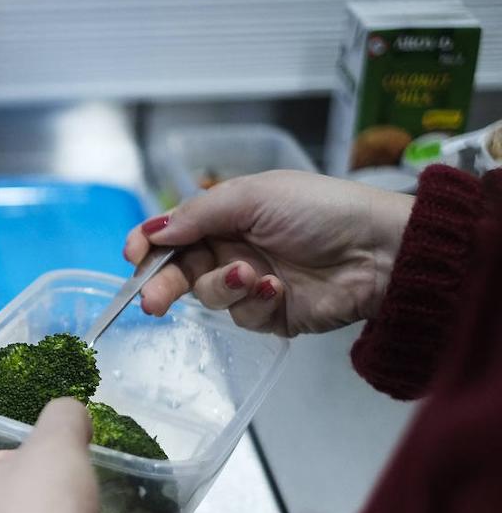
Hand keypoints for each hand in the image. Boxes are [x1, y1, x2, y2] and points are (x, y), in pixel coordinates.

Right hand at [125, 170, 413, 336]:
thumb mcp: (255, 195)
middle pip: (178, 271)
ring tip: (251, 275)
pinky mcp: (268, 315)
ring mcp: (248, 284)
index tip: (133, 255)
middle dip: (162, 284)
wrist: (380, 251)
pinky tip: (278, 288)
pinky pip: (241, 316)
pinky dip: (255, 302)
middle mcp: (231, 249)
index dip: (148, 244)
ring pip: (207, 296)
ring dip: (223, 286)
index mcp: (225, 215)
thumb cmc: (322, 209)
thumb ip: (199, 213)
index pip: (172, 232)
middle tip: (152, 301)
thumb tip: (154, 229)